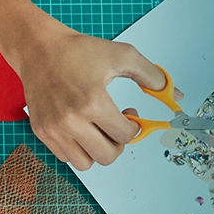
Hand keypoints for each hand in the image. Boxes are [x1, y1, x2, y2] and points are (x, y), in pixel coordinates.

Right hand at [10, 27, 174, 170]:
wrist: (39, 49)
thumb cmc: (78, 51)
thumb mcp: (122, 56)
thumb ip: (152, 76)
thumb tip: (175, 95)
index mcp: (92, 102)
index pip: (125, 136)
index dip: (134, 127)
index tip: (130, 115)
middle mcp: (70, 120)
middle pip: (107, 156)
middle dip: (118, 143)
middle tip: (116, 125)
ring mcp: (54, 128)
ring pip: (85, 163)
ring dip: (97, 150)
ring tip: (97, 130)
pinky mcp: (41, 132)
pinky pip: (66, 157)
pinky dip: (77, 148)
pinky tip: (81, 128)